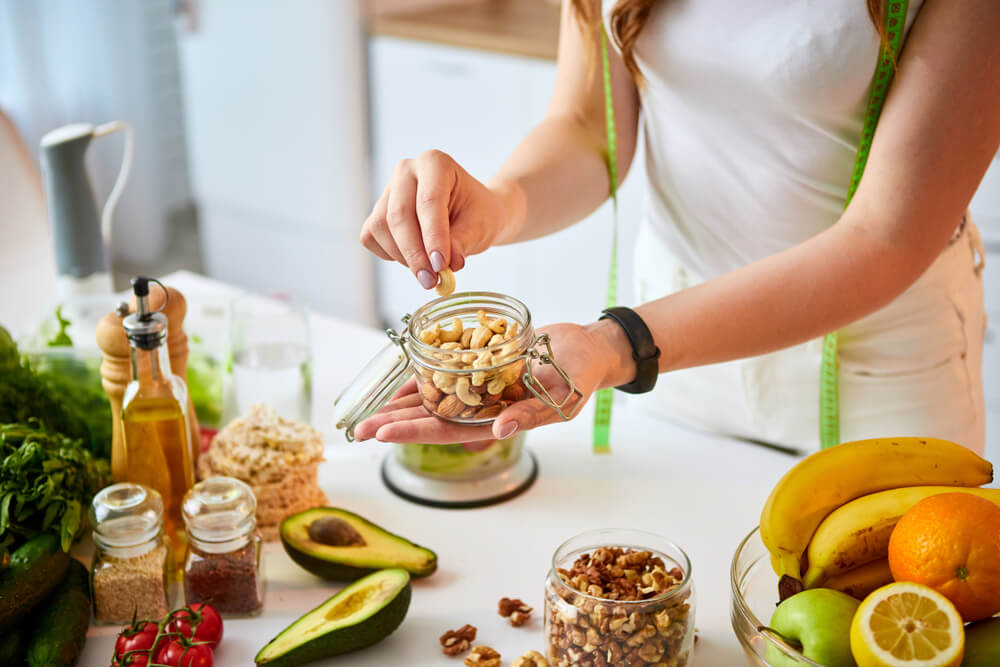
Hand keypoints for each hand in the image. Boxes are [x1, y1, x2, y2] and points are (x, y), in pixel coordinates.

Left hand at [354, 322, 629, 443]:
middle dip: (395, 422)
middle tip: (358, 427)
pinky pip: (445, 372)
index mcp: (498, 421)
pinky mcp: (480, 364)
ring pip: (432, 397)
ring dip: (400, 402)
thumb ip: (530, 414)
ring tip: (366, 409)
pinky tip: (398, 377)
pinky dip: (422, 374)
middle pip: (430, 417)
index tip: (382, 434)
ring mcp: (479, 387)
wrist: (586, 348)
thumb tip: (499, 431)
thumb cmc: (581, 376)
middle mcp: (483, 408)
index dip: (413, 432)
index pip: (448, 431)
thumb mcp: (561, 398)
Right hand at [360, 150, 518, 288]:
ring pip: (380, 227)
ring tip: (428, 272)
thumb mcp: (480, 227)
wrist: (471, 212)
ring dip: (403, 257)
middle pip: (399, 215)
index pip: (429, 201)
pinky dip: (389, 255)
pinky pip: (371, 237)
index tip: (441, 265)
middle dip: (414, 254)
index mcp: (435, 163)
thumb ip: (462, 243)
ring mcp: (388, 190)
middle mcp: (406, 171)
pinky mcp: (377, 210)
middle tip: (431, 281)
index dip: (433, 236)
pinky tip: (413, 260)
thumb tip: (445, 266)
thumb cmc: (477, 214)